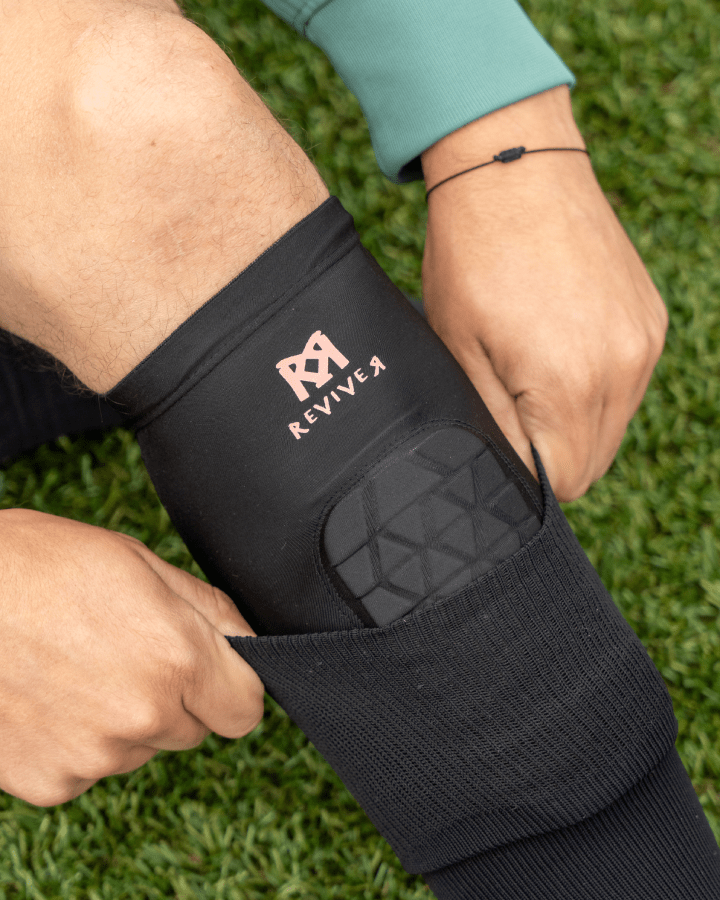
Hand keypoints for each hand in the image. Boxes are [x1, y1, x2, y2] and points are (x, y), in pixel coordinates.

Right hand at [0, 509, 263, 805]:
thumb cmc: (40, 565)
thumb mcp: (140, 563)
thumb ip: (209, 612)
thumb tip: (248, 646)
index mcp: (176, 658)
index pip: (245, 709)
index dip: (229, 686)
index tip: (208, 670)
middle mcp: (142, 717)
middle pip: (192, 729)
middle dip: (174, 696)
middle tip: (123, 650)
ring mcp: (93, 756)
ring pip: (139, 748)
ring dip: (123, 719)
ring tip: (76, 666)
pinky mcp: (50, 782)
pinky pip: (89, 768)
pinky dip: (76, 740)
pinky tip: (48, 695)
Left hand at [421, 87, 666, 500]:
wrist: (514, 167)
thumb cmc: (471, 256)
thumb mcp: (460, 350)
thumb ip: (493, 423)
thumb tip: (514, 472)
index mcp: (569, 386)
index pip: (562, 481)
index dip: (524, 475)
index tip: (499, 443)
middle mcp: (622, 371)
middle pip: (592, 462)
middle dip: (550, 453)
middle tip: (508, 410)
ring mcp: (644, 343)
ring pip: (612, 427)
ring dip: (574, 421)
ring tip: (531, 371)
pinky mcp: (651, 320)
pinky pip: (628, 385)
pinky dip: (596, 385)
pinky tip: (560, 346)